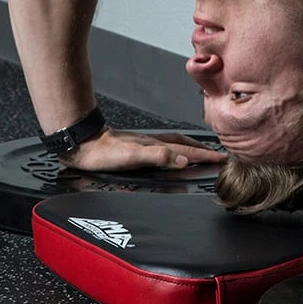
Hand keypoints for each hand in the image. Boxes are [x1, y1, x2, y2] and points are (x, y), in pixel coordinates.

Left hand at [60, 127, 226, 171]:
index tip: (220, 158)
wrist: (82, 144)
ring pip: (174, 143)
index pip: (186, 151)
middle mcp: (152, 143)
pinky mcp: (135, 147)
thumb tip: (183, 160)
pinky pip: (163, 146)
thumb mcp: (132, 157)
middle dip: (202, 149)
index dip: (204, 156)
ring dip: (189, 147)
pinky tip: (168, 152)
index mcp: (155, 146)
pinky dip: (173, 148)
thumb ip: (159, 157)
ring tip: (199, 151)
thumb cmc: (102, 153)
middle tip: (216, 154)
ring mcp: (144, 144)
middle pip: (183, 144)